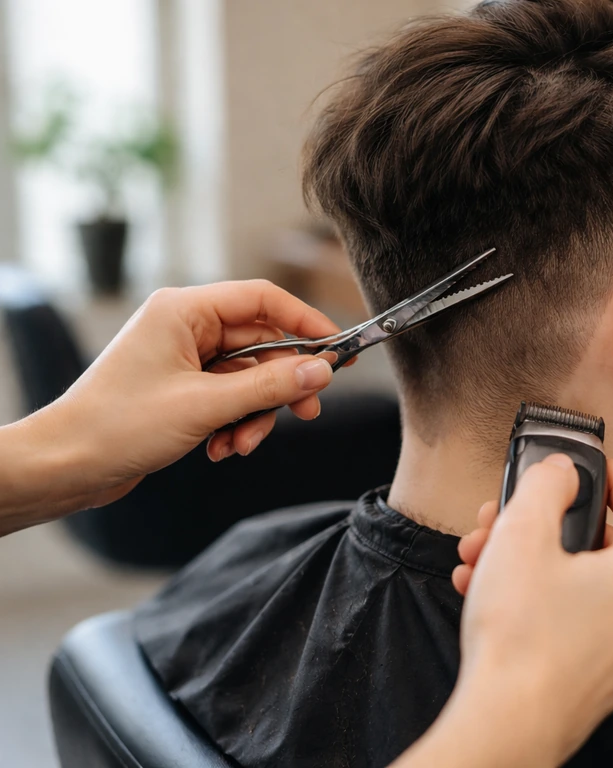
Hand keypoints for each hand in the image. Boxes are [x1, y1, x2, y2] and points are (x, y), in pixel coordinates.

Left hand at [13, 280, 345, 518]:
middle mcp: (186, 328)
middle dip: (281, 385)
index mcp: (183, 310)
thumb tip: (322, 371)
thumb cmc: (118, 425)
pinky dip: (235, 423)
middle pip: (261, 344)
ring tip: (241, 444)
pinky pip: (231, 398)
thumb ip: (269, 387)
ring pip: (249, 378)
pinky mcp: (184, 389)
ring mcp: (185, 359)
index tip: (338, 349)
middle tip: (307, 411)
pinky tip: (221, 449)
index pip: (262, 300)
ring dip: (255, 414)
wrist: (67, 466)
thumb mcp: (205, 406)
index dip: (305, 322)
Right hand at [396, 456, 612, 767]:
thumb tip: (562, 471)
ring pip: (583, 585)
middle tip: (503, 518)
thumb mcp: (524, 533)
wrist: (507, 726)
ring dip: (531, 563)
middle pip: (604, 545)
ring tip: (480, 559)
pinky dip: (538, 601)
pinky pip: (575, 622)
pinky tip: (487, 594)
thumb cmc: (520, 635)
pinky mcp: (604, 680)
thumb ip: (547, 484)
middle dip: (545, 525)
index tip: (590, 466)